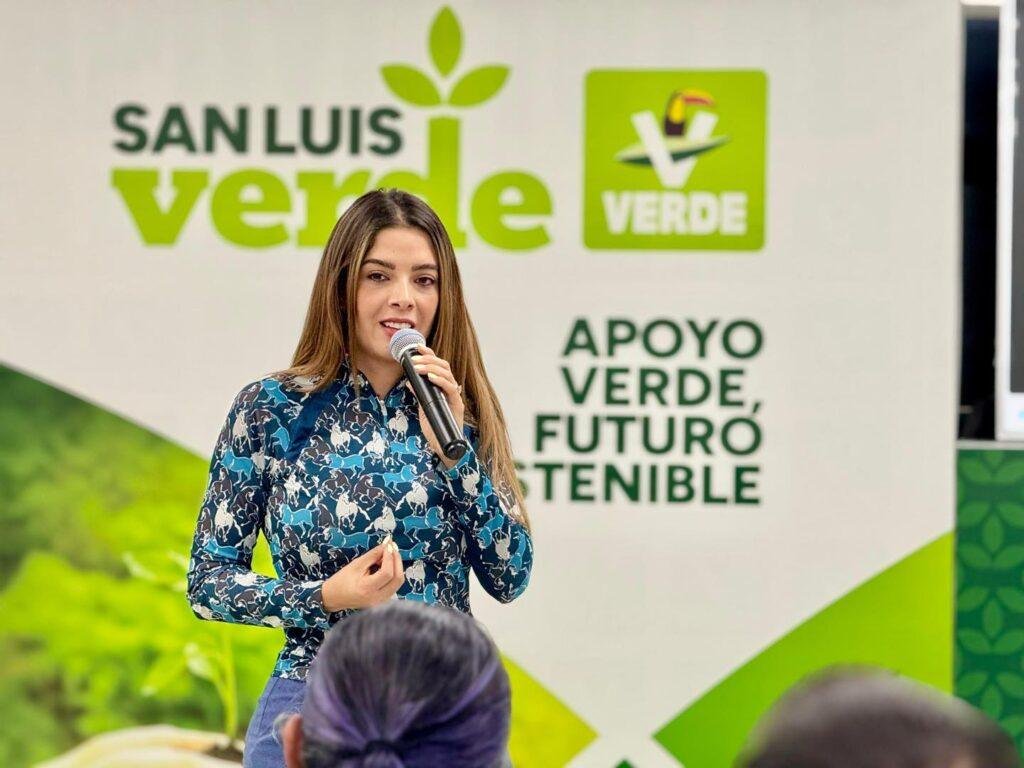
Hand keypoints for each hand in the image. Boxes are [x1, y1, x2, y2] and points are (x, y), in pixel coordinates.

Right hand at [321, 537, 404, 611]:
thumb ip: (373, 554)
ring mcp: (381, 601)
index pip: (387, 573)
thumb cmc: (342, 580)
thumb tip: (387, 544)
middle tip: (391, 547)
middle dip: (397, 560)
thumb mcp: (356, 564)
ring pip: (398, 582)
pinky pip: (394, 585)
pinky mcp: (383, 600)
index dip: (390, 557)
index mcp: (367, 589)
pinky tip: (386, 565)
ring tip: (387, 555)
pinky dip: (393, 573)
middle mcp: (377, 598)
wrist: (334, 597)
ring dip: (396, 566)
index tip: (388, 545)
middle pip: (398, 578)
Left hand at [407, 344, 464, 468]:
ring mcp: (455, 397)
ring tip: (417, 367)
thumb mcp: (423, 408)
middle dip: (428, 360)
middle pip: (444, 366)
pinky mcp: (457, 405)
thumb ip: (420, 394)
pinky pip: (450, 389)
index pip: (439, 365)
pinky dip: (440, 381)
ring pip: (447, 374)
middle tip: (413, 359)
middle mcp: (451, 390)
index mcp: (443, 387)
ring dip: (431, 368)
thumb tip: (409, 382)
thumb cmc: (435, 427)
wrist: (443, 446)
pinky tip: (430, 377)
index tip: (416, 347)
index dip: (429, 355)